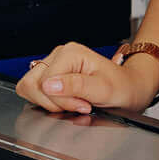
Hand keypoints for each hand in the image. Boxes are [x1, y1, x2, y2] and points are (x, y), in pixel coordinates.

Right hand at [14, 42, 156, 114]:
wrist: (129, 87)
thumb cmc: (121, 86)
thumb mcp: (103, 89)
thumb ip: (76, 86)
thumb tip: (49, 85)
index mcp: (70, 53)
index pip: (45, 83)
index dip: (61, 100)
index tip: (83, 105)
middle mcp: (58, 55)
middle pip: (32, 84)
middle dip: (53, 102)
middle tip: (78, 105)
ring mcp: (53, 65)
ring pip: (29, 88)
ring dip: (48, 102)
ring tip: (72, 103)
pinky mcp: (51, 75)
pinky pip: (34, 91)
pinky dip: (46, 101)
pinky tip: (65, 102)